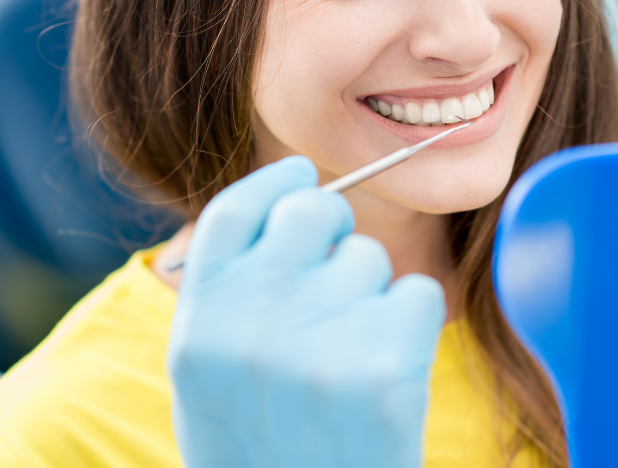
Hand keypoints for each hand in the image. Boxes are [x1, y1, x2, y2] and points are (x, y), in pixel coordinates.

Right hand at [167, 156, 445, 467]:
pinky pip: (417, 294)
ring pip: (370, 258)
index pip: (233, 211)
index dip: (275, 184)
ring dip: (370, 296)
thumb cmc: (263, 452)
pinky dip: (411, 326)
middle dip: (332, 232)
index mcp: (199, 325)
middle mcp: (251, 322)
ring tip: (349, 365)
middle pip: (313, 211)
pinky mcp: (384, 367)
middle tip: (337, 282)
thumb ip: (233, 294)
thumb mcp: (211, 378)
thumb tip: (289, 200)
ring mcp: (319, 341)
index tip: (301, 177)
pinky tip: (387, 377)